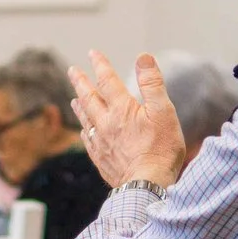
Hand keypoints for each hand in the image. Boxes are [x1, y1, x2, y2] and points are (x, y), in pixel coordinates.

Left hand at [67, 51, 183, 190]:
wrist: (146, 185)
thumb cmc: (160, 149)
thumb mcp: (164, 111)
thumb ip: (152, 83)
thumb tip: (143, 57)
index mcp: (122, 109)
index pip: (108, 81)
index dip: (101, 65)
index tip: (93, 53)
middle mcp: (106, 123)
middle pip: (90, 98)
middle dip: (82, 82)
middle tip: (73, 71)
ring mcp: (101, 143)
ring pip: (86, 119)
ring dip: (80, 105)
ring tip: (74, 98)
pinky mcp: (101, 160)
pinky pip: (88, 141)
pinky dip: (84, 130)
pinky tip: (84, 130)